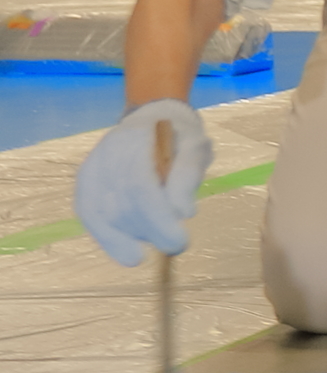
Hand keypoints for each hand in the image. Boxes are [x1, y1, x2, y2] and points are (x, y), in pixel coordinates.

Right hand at [75, 98, 211, 265]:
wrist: (152, 118)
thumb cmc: (179, 136)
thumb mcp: (196, 147)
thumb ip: (188, 175)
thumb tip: (184, 213)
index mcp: (135, 139)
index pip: (140, 185)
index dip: (158, 218)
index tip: (180, 241)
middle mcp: (106, 153)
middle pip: (121, 204)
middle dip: (151, 231)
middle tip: (177, 245)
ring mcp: (91, 168)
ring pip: (104, 215)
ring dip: (134, 235)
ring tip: (160, 236)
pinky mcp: (85, 184)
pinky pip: (90, 216)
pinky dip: (109, 239)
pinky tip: (129, 254)